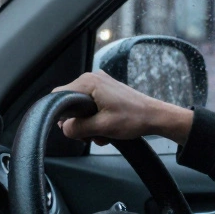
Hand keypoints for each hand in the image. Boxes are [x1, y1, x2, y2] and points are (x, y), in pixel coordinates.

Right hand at [53, 71, 193, 145]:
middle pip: (70, 103)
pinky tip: (106, 129)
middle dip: (78, 123)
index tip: (72, 128)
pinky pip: (91, 107)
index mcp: (88, 82)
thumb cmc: (133, 119)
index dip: (61, 114)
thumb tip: (64, 129)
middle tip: (90, 134)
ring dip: (88, 125)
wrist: (155, 117)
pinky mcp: (106, 91)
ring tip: (102, 133)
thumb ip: (78, 128)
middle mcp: (92, 79)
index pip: (59, 95)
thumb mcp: (102, 127)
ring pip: (81, 108)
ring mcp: (100, 84)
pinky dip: (96, 120)